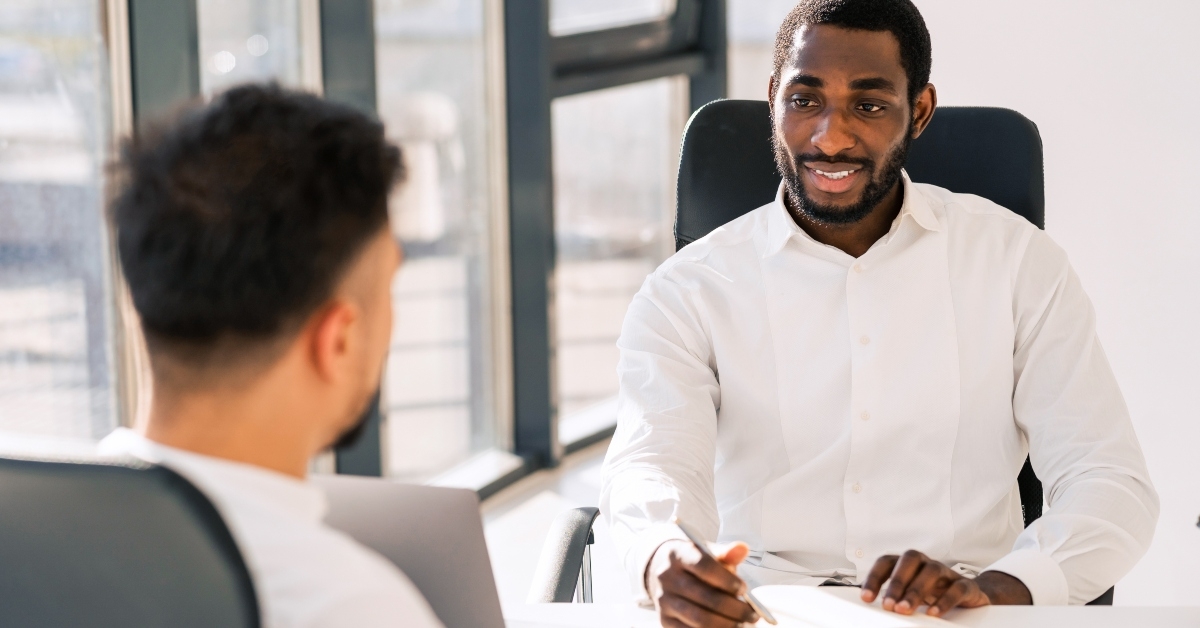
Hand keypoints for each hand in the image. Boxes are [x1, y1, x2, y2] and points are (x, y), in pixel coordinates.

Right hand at [646, 538, 759, 626]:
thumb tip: (742, 548)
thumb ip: (726, 553)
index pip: (703, 566)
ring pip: (699, 618)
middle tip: (752, 614)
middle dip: (734, 608)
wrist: (668, 574)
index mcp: (678, 554)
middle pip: (705, 596)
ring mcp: (664, 600)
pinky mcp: (665, 619)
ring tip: (743, 624)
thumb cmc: (694, 564)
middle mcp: (667, 577)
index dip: (726, 579)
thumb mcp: (708, 553)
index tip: (744, 588)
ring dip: (726, 624)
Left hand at [860, 550, 1031, 616]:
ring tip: (905, 609)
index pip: (886, 562)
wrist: (967, 593)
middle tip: (888, 606)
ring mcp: (945, 572)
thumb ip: (892, 596)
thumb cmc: (931, 591)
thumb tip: (868, 609)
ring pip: (931, 571)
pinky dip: (944, 600)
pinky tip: (933, 614)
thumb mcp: (908, 592)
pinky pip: (956, 588)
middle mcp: (925, 562)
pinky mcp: (964, 584)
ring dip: (916, 591)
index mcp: (907, 563)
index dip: (874, 577)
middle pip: (909, 561)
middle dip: (896, 583)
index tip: (866, 598)